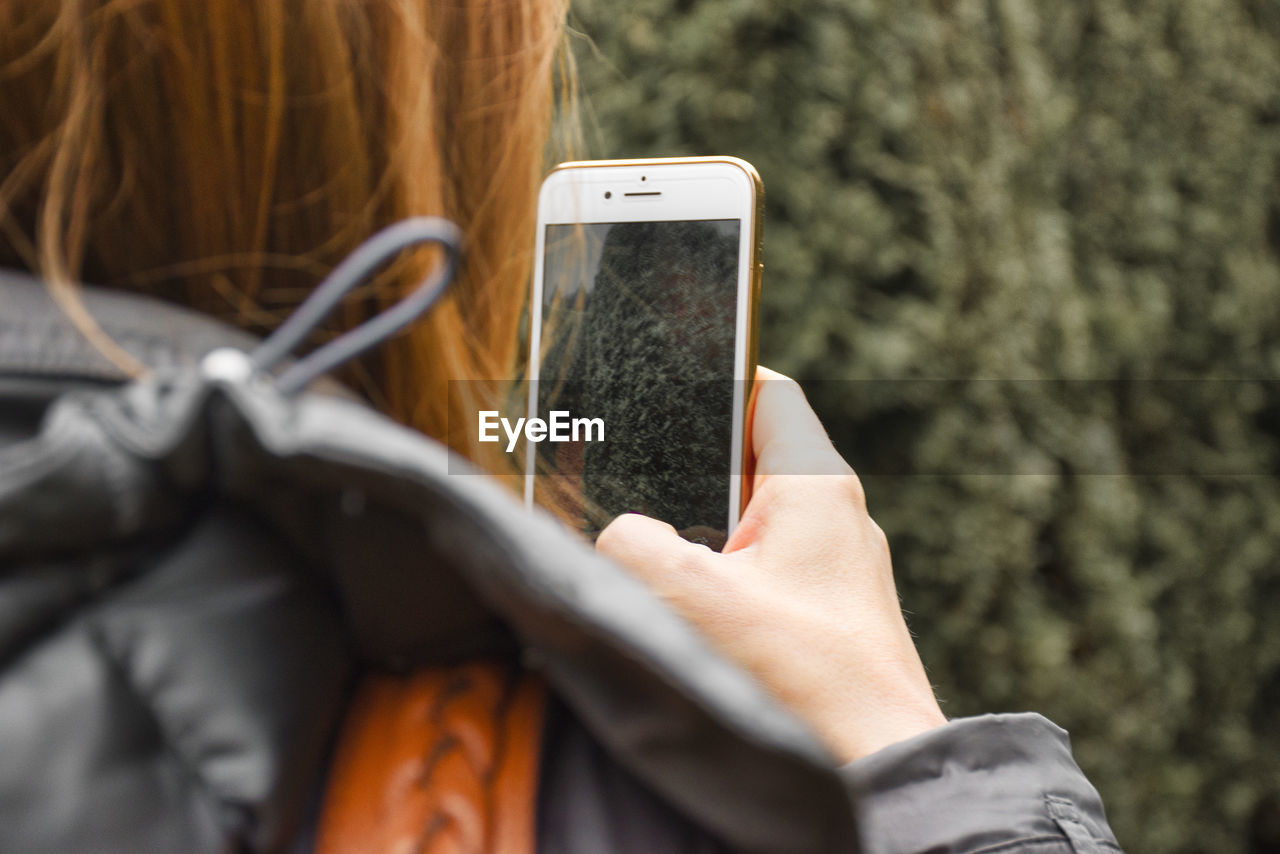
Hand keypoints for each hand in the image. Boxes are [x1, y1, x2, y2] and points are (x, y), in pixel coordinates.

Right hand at [596, 367, 945, 763]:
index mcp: (815, 485)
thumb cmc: (802, 679)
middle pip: (750, 461)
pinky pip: (767, 578)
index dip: (716, 375)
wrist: (878, 770)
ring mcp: (838, 572)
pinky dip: (727, 586)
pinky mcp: (831, 620)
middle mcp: (836, 519)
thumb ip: (630, 541)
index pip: (767, 391)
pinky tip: (692, 620)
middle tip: (636, 487)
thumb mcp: (685, 594)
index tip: (667, 381)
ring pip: (753, 527)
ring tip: (658, 563)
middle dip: (691, 474)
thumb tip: (620, 536)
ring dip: (704, 542)